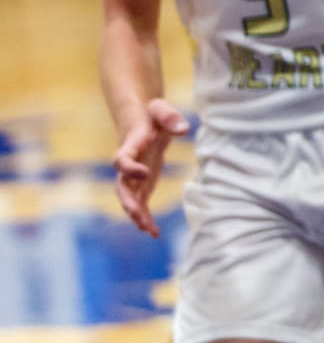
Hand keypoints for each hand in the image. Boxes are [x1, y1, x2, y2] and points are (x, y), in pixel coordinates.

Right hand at [113, 98, 188, 237]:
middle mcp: (128, 166)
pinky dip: (145, 218)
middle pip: (121, 187)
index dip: (130, 168)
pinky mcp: (142, 185)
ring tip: (149, 230)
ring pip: (130, 200)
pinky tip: (153, 233)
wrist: (143, 122)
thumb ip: (170, 117)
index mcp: (130, 146)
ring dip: (137, 215)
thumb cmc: (152, 115)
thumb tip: (184, 129)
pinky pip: (141, 204)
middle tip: (137, 213)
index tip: (145, 173)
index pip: (122, 160)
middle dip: (128, 201)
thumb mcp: (160, 109)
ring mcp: (133, 177)